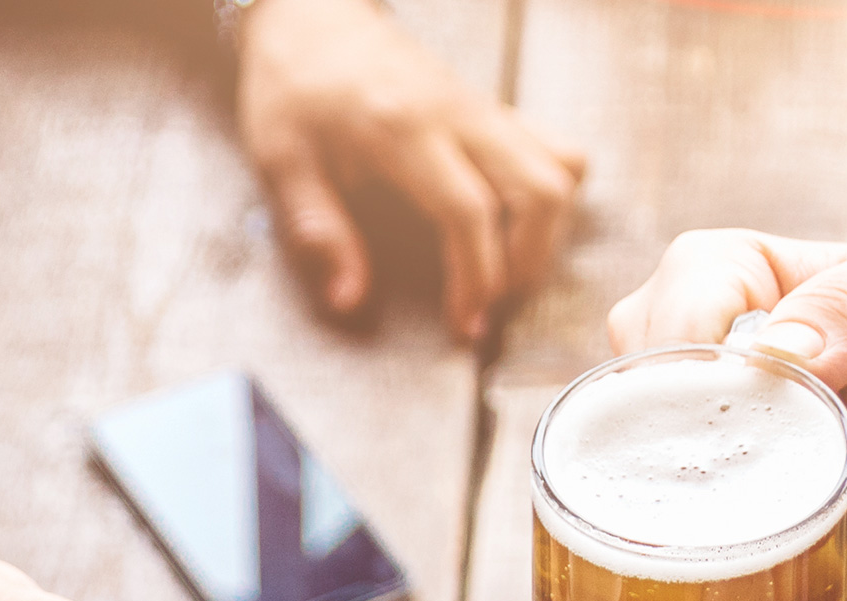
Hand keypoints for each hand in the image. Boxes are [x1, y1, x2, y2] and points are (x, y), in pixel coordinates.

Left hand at [233, 0, 583, 338]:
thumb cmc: (292, 88)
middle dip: (531, 263)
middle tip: (496, 305)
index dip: (477, 277)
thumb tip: (349, 299)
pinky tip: (515, 225)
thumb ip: (320, 229)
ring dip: (549, 231)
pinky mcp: (493, 109)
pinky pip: (554, 148)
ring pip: (564, 168)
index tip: (466, 324)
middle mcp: (458, 115)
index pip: (468, 211)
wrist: (313, 16)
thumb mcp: (283, 161)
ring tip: (509, 271)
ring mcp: (483, 108)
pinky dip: (550, 194)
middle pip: (542, 190)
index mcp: (403, 130)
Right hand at [605, 232, 846, 593]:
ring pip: (609, 465)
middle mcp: (675, 355)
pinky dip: (663, 555)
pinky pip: (637, 533)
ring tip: (737, 522)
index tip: (767, 412)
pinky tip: (709, 566)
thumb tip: (775, 350)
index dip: (700, 371)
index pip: (669, 318)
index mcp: (718, 276)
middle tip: (754, 476)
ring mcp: (671, 434)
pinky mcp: (685, 509)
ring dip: (660, 504)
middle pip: (618, 394)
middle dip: (670, 443)